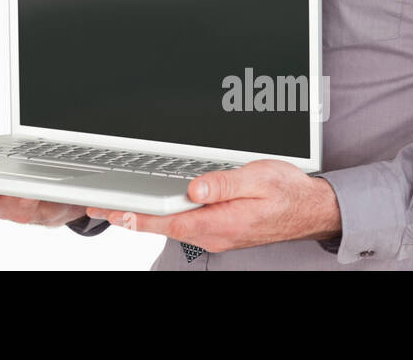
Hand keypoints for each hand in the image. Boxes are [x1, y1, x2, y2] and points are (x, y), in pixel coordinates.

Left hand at [84, 159, 341, 251]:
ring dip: (147, 215)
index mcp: (219, 221)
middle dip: (132, 215)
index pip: (167, 220)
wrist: (311, 209)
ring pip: (173, 225)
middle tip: (101, 205)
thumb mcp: (256, 179)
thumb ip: (223, 184)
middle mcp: (214, 232)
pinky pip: (187, 223)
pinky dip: (166, 215)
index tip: (111, 209)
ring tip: (119, 204)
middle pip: (164, 225)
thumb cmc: (287, 192)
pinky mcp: (221, 228)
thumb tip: (194, 188)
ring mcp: (217, 233)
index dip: (136, 214)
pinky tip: (155, 206)